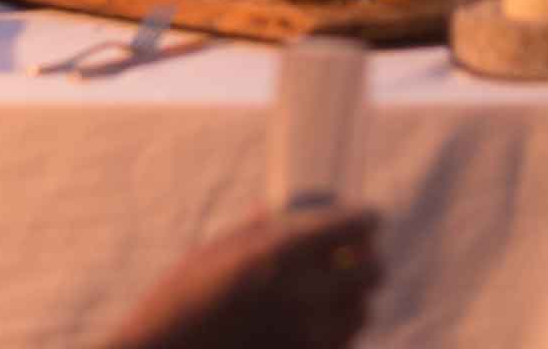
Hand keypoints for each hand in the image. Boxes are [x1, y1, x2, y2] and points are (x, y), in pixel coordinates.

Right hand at [99, 205, 380, 348]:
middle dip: (368, 259)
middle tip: (357, 255)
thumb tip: (275, 211)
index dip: (366, 220)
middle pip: (372, 273)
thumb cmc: (175, 304)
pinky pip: (340, 345)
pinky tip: (317, 323)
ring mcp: (306, 339)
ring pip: (361, 313)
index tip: (368, 219)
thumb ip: (253, 233)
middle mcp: (302, 296)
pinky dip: (337, 331)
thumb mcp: (210, 257)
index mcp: (278, 255)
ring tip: (336, 291)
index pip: (352, 229)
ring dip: (354, 298)